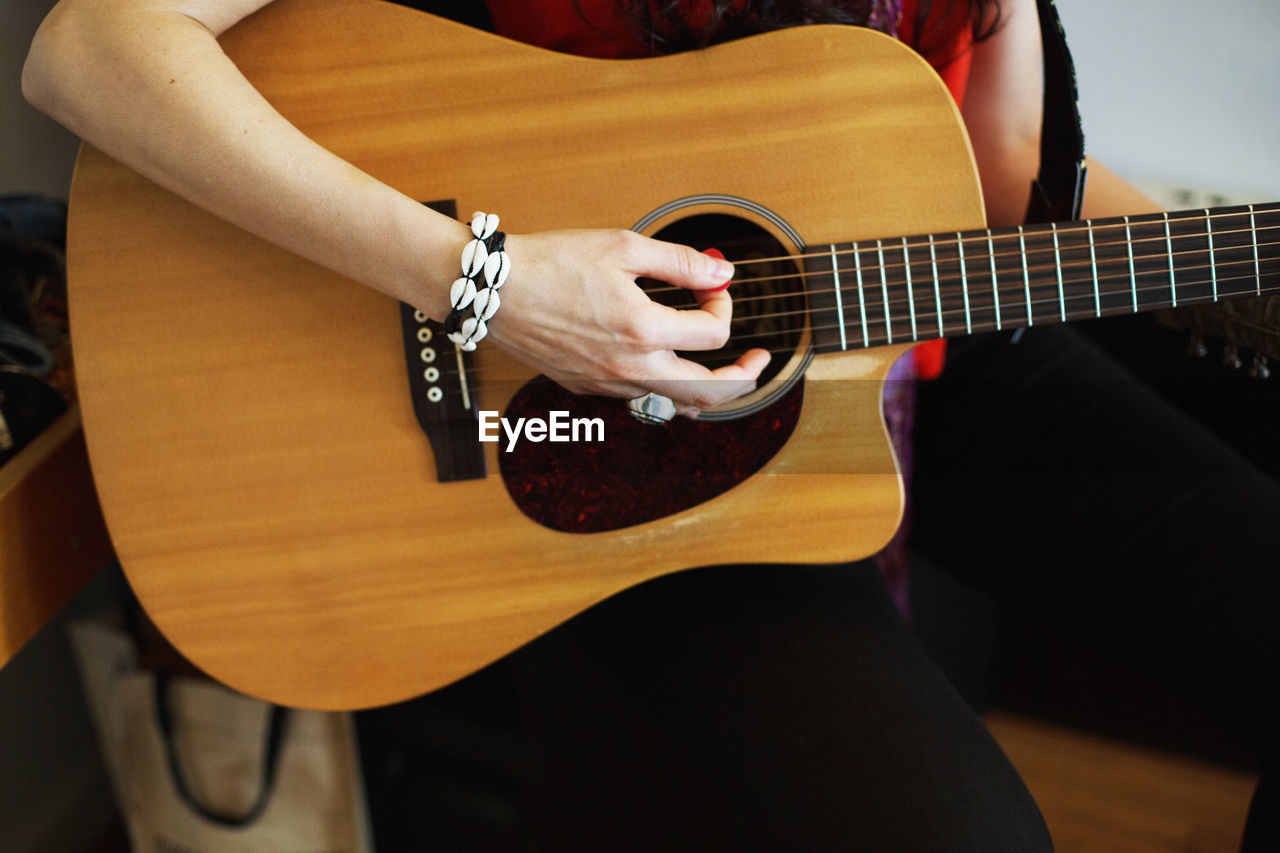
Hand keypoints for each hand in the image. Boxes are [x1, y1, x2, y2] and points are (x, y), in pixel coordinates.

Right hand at [485, 229, 770, 413]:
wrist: (494, 290)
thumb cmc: (551, 262)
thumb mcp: (623, 246)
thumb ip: (680, 262)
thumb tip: (722, 270)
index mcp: (642, 330)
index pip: (713, 334)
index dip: (724, 306)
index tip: (714, 286)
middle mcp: (629, 367)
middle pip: (707, 393)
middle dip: (743, 379)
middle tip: (759, 361)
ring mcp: (608, 383)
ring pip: (674, 402)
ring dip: (705, 387)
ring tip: (723, 369)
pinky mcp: (588, 387)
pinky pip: (640, 395)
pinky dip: (665, 383)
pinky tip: (666, 362)